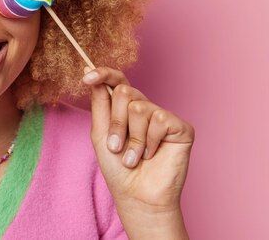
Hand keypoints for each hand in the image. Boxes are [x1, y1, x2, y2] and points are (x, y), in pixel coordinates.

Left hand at [83, 67, 194, 214]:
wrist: (136, 195)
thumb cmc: (118, 168)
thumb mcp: (100, 133)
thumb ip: (98, 104)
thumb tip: (88, 72)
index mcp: (125, 108)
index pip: (117, 81)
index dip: (103, 74)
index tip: (87, 77)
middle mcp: (145, 108)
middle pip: (124, 92)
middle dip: (115, 121)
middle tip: (115, 146)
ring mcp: (163, 116)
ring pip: (139, 108)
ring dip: (131, 138)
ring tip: (134, 157)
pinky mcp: (181, 127)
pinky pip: (160, 120)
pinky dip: (150, 141)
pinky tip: (152, 154)